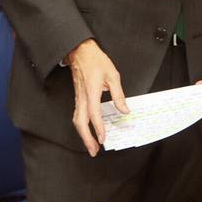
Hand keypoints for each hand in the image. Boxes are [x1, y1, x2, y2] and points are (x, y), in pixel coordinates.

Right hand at [66, 39, 127, 156]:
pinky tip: (88, 130)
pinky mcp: (78, 97)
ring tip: (91, 144)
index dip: (98, 127)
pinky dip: (82, 126)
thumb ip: (118, 94)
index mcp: (92, 91)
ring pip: (77, 120)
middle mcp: (83, 97)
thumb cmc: (96, 61)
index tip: (103, 138)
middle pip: (80, 122)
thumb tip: (124, 110)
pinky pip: (77, 115)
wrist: (80, 51)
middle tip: (94, 150)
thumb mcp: (113, 75)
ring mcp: (79, 98)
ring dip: (83, 134)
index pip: (94, 113)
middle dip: (86, 138)